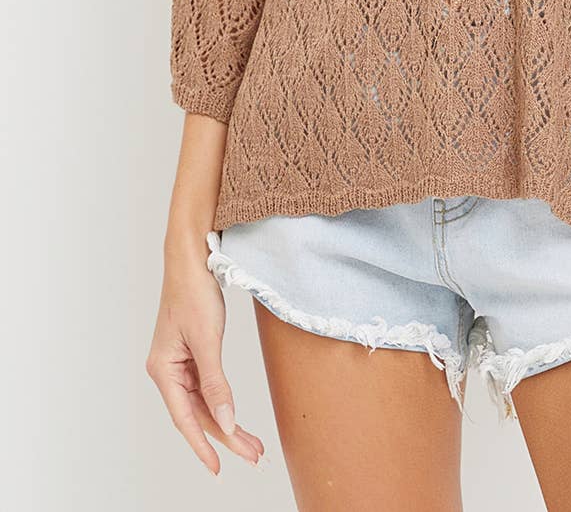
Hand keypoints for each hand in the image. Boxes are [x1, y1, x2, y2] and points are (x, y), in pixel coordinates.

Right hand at [146, 236, 264, 475]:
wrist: (191, 257)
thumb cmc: (193, 291)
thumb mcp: (207, 339)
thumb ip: (216, 383)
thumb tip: (225, 420)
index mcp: (163, 369)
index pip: (185, 418)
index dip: (202, 445)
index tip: (219, 468)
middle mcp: (168, 370)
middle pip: (198, 413)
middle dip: (226, 436)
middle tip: (253, 455)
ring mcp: (180, 362)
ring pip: (204, 402)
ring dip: (227, 422)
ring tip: (253, 443)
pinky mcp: (192, 352)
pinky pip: (207, 386)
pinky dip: (223, 401)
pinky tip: (235, 416)